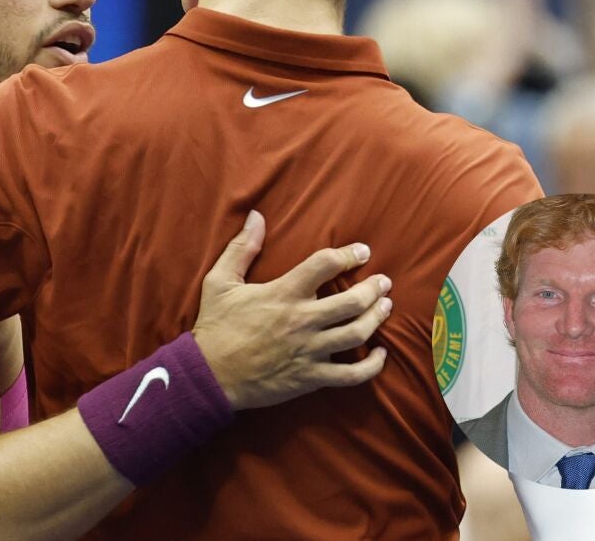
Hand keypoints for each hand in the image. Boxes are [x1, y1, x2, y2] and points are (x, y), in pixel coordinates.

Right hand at [192, 211, 391, 410]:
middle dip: (375, 289)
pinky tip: (381, 355)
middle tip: (384, 283)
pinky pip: (352, 375)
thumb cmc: (215, 327)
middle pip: (353, 301)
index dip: (349, 254)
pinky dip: (372, 366)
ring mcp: (309, 351)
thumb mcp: (220, 281)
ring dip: (377, 318)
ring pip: (357, 333)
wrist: (209, 376)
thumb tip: (256, 216)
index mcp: (283, 293)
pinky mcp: (311, 378)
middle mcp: (302, 320)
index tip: (362, 252)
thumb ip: (241, 248)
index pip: (325, 264)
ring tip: (386, 307)